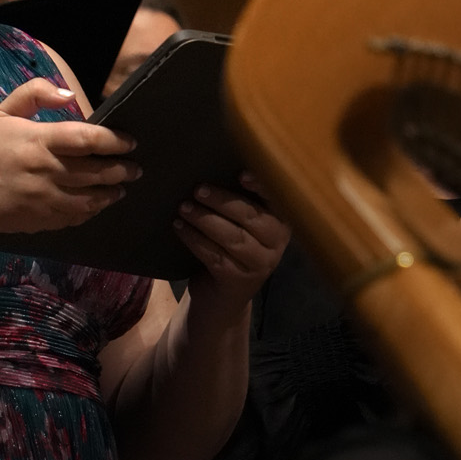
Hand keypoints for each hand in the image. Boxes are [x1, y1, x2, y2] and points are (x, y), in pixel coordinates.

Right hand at [0, 77, 141, 242]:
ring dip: (112, 192)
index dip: (115, 140)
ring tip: (122, 187)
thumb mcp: (0, 112)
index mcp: (40, 140)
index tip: (129, 141)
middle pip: (98, 171)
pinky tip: (97, 204)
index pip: (89, 138)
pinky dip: (92, 210)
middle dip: (122, 169)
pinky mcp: (43, 220)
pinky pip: (76, 217)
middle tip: (135, 167)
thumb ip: (33, 94)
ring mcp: (48, 199)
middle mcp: (49, 171)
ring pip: (92, 198)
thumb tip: (67, 94)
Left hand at [173, 170, 289, 318]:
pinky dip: (194, 240)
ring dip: (205, 220)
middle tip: (197, 189)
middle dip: (223, 201)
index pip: (277, 198)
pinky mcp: (238, 280)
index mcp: (281, 220)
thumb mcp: (240, 223)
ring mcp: (259, 264)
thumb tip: (212, 164)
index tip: (241, 174)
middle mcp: (276, 243)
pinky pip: (214, 256)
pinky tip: (179, 227)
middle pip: (251, 217)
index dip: (261, 186)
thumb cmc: (230, 246)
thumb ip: (238, 199)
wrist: (222, 294)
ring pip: (232, 238)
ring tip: (183, 208)